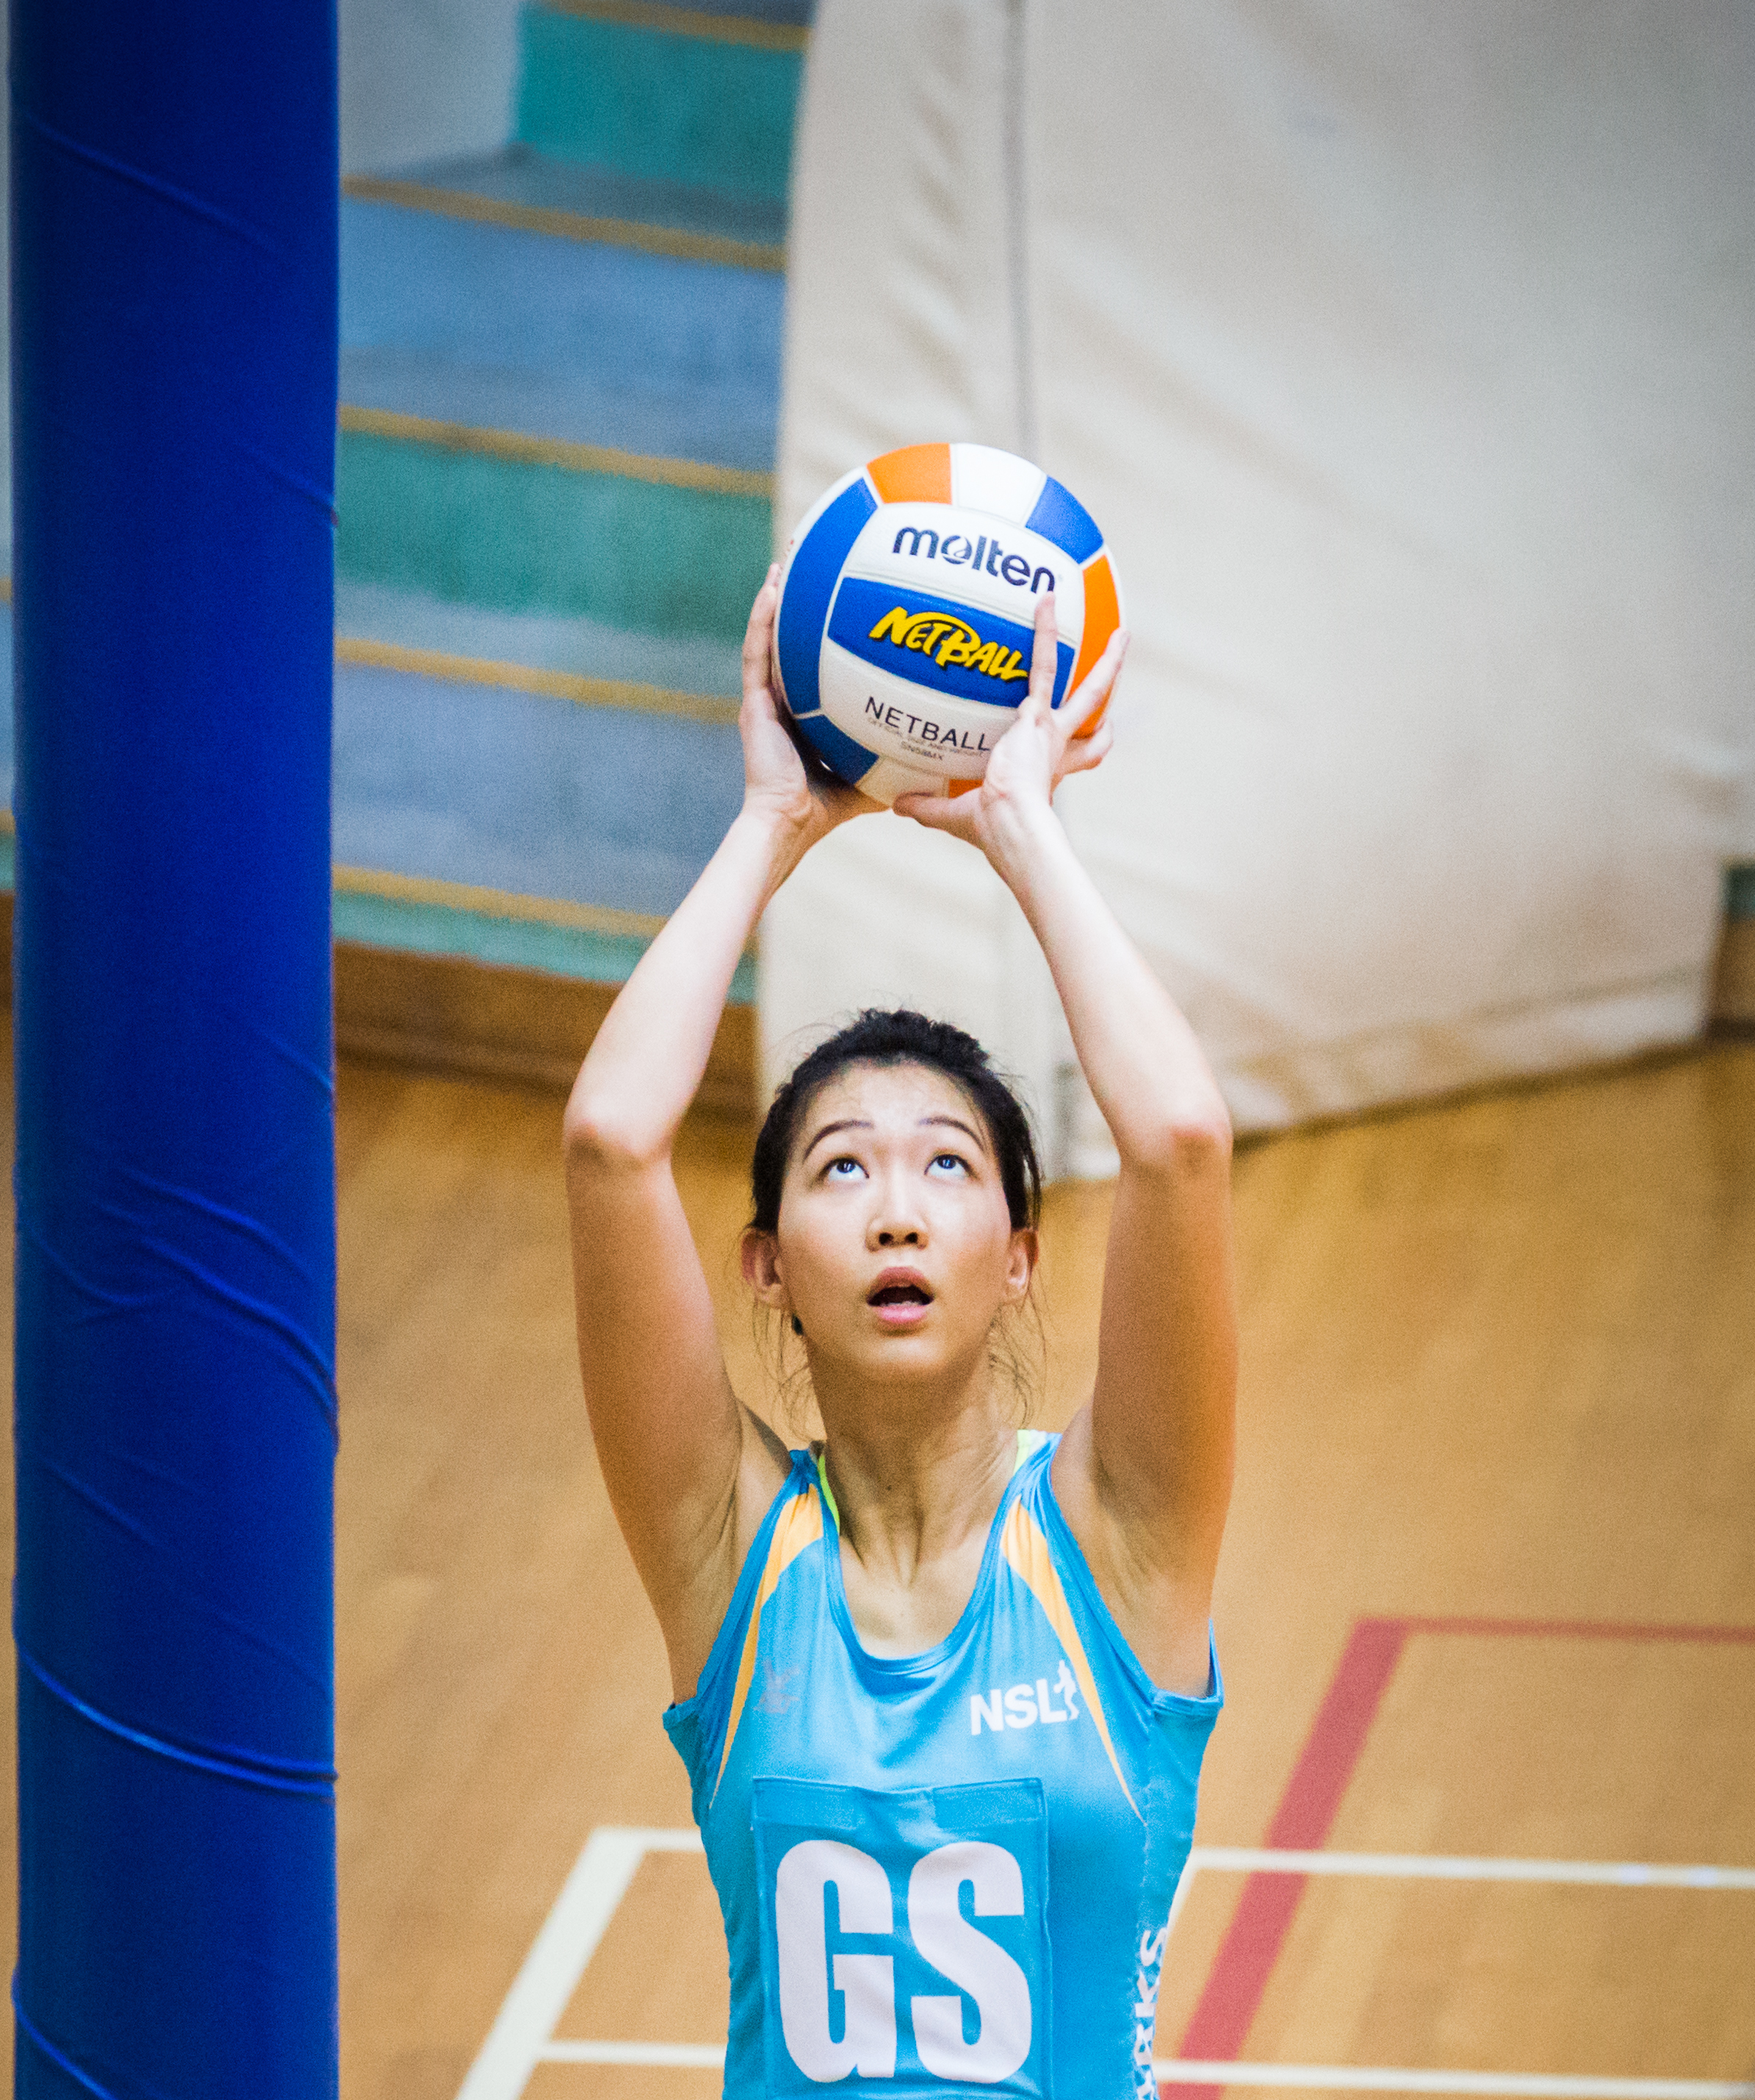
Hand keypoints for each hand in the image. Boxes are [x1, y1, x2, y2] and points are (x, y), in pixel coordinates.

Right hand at [739, 565, 879, 846]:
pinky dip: (762, 619)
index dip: (823, 633)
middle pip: (791, 642)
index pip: (815, 663)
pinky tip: (773, 589)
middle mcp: (784, 700)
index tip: (842, 603)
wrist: (792, 821)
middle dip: (800, 605)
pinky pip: (756, 651)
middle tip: (815, 566)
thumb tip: (939, 762)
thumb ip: (896, 763)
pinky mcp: (753, 702)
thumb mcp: (871, 776)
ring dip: (777, 600)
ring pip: (770, 638)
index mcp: (807, 713)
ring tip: (789, 562)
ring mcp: (766, 699)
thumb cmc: (826, 808)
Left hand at [893, 593, 1123, 852]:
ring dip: (1108, 662)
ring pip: (1090, 691)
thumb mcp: (956, 815)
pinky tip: (1044, 603)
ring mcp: (1054, 733)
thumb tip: (896, 804)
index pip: (1077, 759)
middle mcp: (1058, 752)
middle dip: (1108, 700)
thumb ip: (928, 806)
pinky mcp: (1040, 718)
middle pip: (1095, 724)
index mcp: (1047, 774)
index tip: (1097, 735)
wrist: (1009, 820)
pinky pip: (1045, 666)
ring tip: (1121, 633)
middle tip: (1116, 677)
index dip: (1088, 748)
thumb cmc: (989, 828)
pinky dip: (1045, 632)